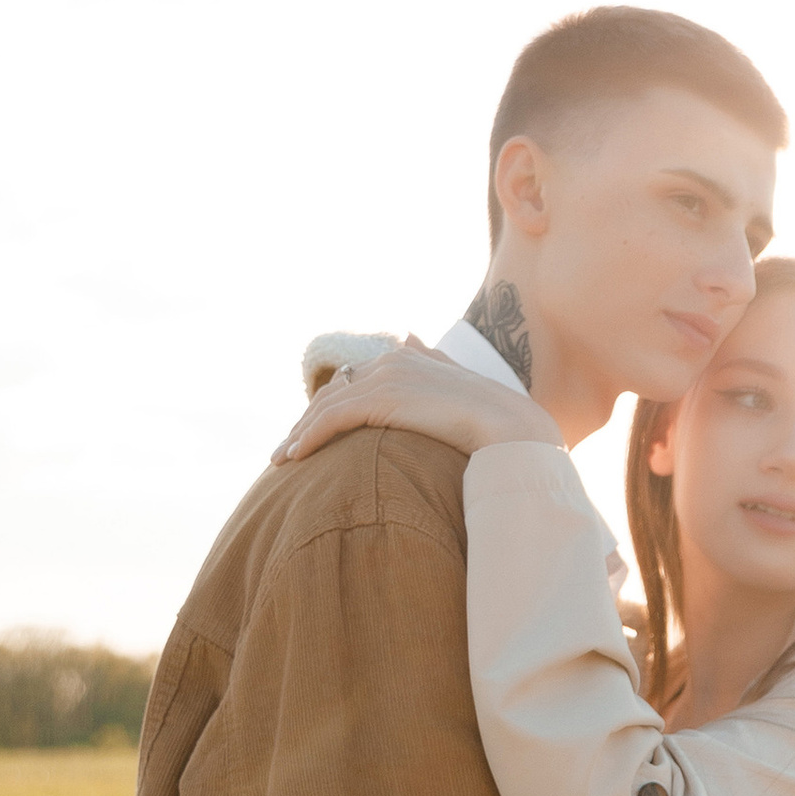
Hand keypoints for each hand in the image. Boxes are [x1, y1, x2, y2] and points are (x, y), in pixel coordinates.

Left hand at [271, 337, 561, 469]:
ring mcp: (386, 378)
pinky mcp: (382, 399)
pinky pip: (333, 418)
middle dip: (307, 422)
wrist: (512, 432)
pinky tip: (295, 458)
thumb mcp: (459, 384)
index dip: (329, 407)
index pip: (354, 381)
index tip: (311, 433)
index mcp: (408, 358)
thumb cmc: (495, 421)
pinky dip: (309, 437)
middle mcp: (392, 361)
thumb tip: (410, 335)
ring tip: (282, 460)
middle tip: (285, 452)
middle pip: (334, 391)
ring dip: (300, 434)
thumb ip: (433, 361)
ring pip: (326, 406)